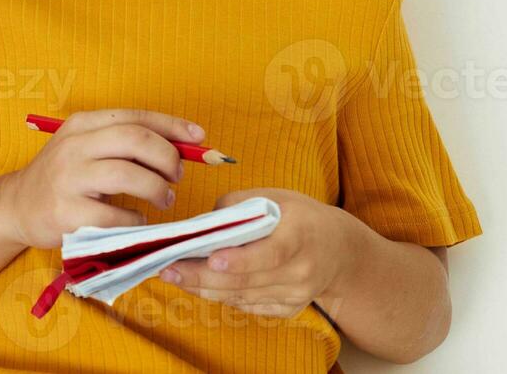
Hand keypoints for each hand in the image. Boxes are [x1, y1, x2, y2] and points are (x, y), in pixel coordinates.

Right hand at [0, 109, 204, 248]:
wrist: (17, 206)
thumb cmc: (64, 177)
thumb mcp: (87, 148)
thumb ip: (126, 144)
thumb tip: (185, 145)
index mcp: (82, 124)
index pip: (134, 116)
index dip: (172, 125)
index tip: (199, 138)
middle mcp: (73, 146)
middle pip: (134, 139)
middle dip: (167, 157)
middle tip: (177, 176)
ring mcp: (67, 179)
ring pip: (127, 174)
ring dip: (156, 188)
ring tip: (164, 199)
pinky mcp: (66, 213)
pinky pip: (116, 215)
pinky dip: (136, 219)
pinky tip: (136, 220)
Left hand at [158, 187, 356, 316]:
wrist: (339, 249)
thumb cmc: (298, 216)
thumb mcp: (274, 197)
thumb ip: (237, 206)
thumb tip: (201, 224)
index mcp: (300, 235)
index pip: (270, 253)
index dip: (241, 260)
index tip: (212, 259)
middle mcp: (301, 271)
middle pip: (248, 281)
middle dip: (203, 277)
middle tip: (168, 270)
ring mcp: (296, 295)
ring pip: (243, 297)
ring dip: (204, 288)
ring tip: (173, 275)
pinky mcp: (288, 309)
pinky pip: (248, 306)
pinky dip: (221, 295)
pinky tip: (197, 285)